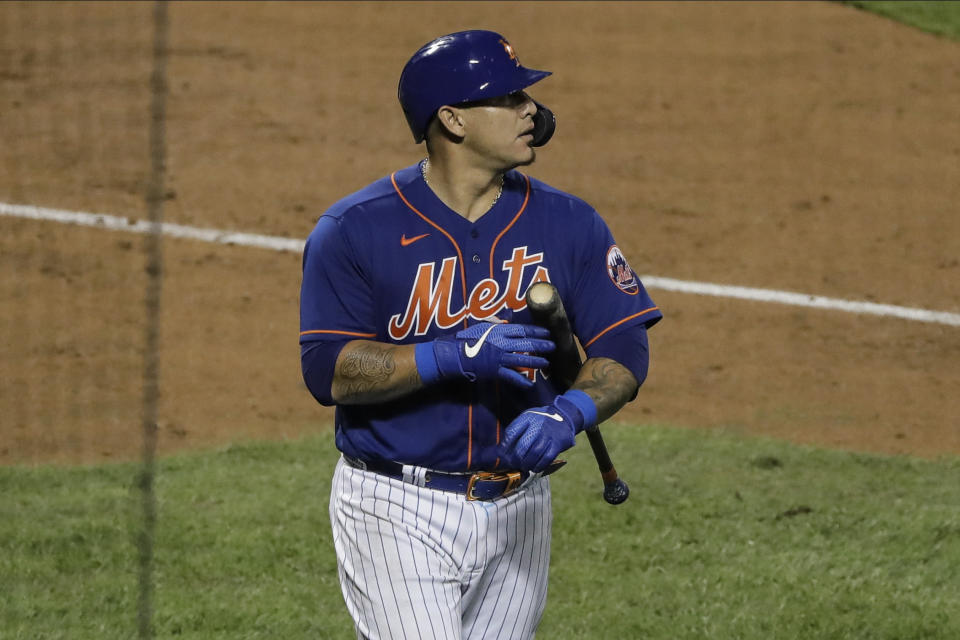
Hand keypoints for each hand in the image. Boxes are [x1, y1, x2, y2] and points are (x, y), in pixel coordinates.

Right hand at [416, 322, 554, 387]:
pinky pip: (511, 376)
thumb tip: (507, 321)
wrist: (455, 354)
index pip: (522, 330)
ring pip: (522, 360)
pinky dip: (521, 381)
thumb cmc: (467, 338)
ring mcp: (499, 358)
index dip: (536, 330)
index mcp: (499, 331)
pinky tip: (530, 384)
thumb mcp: (482, 326)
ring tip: (546, 362)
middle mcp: (501, 344)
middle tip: (553, 346)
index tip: (547, 331)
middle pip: (526, 344)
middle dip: (541, 345)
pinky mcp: (495, 371)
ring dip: (536, 361)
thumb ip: (496, 324)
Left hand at [499, 390, 597, 471]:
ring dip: (527, 463)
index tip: (502, 454)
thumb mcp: (527, 418)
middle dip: (516, 458)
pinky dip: (539, 465)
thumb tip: (502, 449)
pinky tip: (535, 468)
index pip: (512, 432)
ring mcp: (548, 435)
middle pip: (523, 445)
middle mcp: (538, 425)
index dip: (505, 446)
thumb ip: (515, 430)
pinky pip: (547, 458)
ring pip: (535, 453)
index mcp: (527, 418)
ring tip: (524, 466)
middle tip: (514, 463)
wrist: (564, 416)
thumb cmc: (540, 421)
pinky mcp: (557, 443)